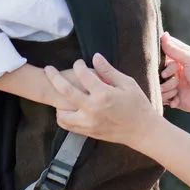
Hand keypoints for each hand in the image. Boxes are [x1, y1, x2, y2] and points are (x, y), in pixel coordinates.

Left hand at [44, 54, 158, 148]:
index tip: (79, 62)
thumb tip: (95, 56)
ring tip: (60, 94)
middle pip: (65, 91)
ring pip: (61, 113)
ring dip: (58, 102)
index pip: (83, 75)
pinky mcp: (88, 132)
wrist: (142, 131)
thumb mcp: (127, 83)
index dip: (79, 65)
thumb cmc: (137, 104)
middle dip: (54, 77)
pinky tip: (67, 108)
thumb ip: (109, 71)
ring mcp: (88, 123)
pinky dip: (63, 116)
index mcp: (103, 94)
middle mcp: (92, 109)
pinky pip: (67, 125)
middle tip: (48, 69)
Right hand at [159, 32, 189, 116]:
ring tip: (178, 90)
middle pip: (157, 70)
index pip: (163, 52)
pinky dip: (169, 99)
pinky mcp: (171, 97)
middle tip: (174, 78)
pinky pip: (161, 97)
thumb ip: (175, 49)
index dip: (161, 58)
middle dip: (165, 75)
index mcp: (179, 58)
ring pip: (158, 85)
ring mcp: (172, 83)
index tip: (169, 64)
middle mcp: (174, 70)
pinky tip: (178, 99)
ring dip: (168, 88)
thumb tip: (164, 34)